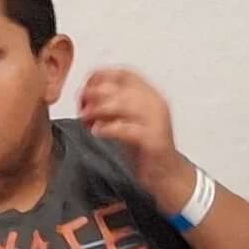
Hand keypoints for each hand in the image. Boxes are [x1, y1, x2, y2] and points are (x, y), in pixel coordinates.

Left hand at [76, 67, 191, 215]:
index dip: (102, 76)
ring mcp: (156, 122)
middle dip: (96, 93)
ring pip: (125, 104)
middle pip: (122, 88)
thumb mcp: (124, 120)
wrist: (166, 174)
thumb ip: (110, 107)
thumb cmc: (144, 148)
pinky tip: (97, 131)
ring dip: (99, 108)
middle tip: (81, 105)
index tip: (86, 87)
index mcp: (150, 95)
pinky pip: (129, 129)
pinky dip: (109, 128)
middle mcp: (155, 104)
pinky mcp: (154, 141)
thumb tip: (86, 97)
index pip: (125, 74)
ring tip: (86, 117)